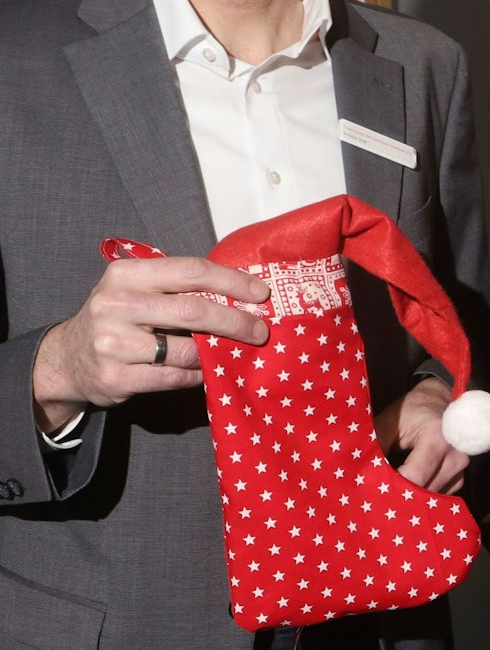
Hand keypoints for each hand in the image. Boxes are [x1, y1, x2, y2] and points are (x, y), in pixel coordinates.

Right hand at [31, 256, 271, 430]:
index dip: (232, 282)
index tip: (261, 294)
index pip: (191, 271)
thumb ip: (179, 287)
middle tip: (260, 331)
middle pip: (194, 311)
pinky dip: (197, 375)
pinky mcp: (116, 377)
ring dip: (214, 353)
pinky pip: (175, 378)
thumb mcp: (137, 289)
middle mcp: (116, 305)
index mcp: (126, 275)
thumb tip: (242, 294)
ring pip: (187, 350)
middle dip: (236, 321)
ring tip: (226, 351)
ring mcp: (112, 343)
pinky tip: (204, 371)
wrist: (67, 359)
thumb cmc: (118, 317)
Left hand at [374, 378, 470, 492]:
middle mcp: (455, 453)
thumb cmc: (410, 410)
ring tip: (391, 493)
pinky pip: (440, 494)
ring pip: (433, 497)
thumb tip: (360, 476)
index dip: (391, 488)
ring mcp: (461, 464)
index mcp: (436, 437)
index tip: (372, 492)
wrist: (438, 400)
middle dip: (400, 496)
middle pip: (425, 491)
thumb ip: (374, 448)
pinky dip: (424, 495)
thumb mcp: (388, 422)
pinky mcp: (461, 473)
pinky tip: (409, 489)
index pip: (415, 476)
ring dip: (412, 498)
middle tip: (377, 497)